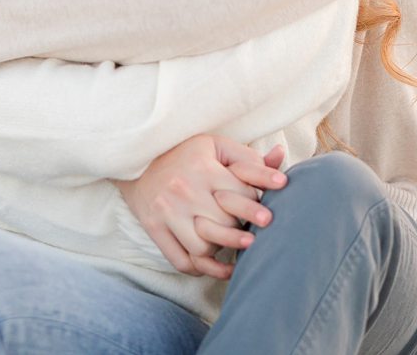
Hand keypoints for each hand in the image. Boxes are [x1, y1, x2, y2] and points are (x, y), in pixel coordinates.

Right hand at [116, 134, 286, 279]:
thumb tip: (280, 156)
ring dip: (222, 250)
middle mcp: (184, 190)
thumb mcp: (216, 147)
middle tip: (253, 235)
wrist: (136, 160)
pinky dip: (201, 268)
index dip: (258, 205)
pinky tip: (215, 263)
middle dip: (243, 230)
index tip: (267, 216)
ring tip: (231, 245)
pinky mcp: (154, 228)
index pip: (243, 194)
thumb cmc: (184, 154)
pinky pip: (181, 261)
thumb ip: (248, 157)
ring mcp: (167, 212)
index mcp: (203, 168)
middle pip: (226, 223)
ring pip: (204, 247)